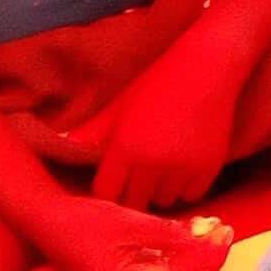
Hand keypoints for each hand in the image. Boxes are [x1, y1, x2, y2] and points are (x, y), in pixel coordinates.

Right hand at [38, 196, 230, 270]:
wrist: (47, 222)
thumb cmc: (82, 220)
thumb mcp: (130, 222)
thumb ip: (168, 234)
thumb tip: (206, 238)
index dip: (211, 259)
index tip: (224, 234)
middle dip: (208, 261)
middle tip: (223, 232)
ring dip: (197, 261)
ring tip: (210, 232)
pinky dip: (181, 260)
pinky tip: (187, 238)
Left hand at [75, 51, 243, 212]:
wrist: (207, 67)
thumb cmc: (158, 82)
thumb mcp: (120, 104)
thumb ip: (92, 130)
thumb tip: (61, 143)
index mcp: (124, 146)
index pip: (107, 193)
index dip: (107, 191)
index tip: (112, 185)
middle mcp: (152, 161)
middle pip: (134, 203)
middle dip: (131, 196)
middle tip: (134, 184)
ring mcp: (182, 167)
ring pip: (164, 201)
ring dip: (159, 192)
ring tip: (159, 173)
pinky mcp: (209, 167)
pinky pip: (191, 196)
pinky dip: (185, 188)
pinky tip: (181, 170)